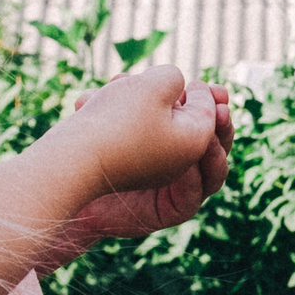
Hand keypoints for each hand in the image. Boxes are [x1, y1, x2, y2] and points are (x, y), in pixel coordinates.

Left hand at [67, 81, 234, 245]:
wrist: (72, 179)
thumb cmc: (98, 140)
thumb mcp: (130, 107)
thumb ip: (158, 95)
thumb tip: (186, 82)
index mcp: (178, 138)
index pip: (209, 124)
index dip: (217, 107)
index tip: (219, 92)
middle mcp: (183, 165)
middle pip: (217, 148)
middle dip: (222, 128)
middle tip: (222, 113)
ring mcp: (177, 191)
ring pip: (211, 175)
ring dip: (215, 154)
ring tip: (211, 139)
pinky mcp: (168, 212)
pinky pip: (190, 199)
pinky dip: (192, 181)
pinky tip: (187, 167)